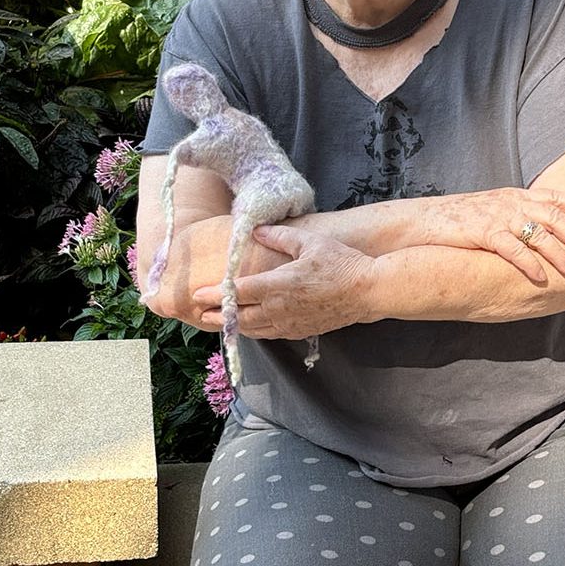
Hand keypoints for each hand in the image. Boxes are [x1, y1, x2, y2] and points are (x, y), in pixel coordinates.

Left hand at [193, 225, 376, 339]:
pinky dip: (255, 332)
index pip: (237, 292)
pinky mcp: (301, 331)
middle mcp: (279, 308)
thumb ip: (279, 236)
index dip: (215, 294)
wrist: (368, 291)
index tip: (197, 295)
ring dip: (234, 327)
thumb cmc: (341, 263)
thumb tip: (255, 231)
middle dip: (217, 316)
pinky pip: (271, 334)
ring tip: (220, 323)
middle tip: (199, 314)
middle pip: (239, 317)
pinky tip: (251, 328)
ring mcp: (290, 323)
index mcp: (278, 285)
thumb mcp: (309, 242)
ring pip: (254, 330)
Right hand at [421, 187, 564, 280]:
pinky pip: (512, 248)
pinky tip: (540, 277)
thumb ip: (517, 215)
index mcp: (515, 196)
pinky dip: (528, 263)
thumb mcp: (493, 209)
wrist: (424, 221)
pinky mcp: (482, 232)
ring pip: (537, 233)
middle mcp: (510, 203)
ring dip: (558, 253)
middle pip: (552, 215)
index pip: (553, 196)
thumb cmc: (460, 219)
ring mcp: (497, 216)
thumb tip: (540, 230)